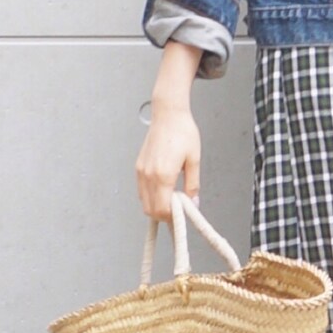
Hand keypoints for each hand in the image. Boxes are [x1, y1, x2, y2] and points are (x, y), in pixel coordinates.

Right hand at [135, 105, 201, 222]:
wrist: (168, 114)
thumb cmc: (182, 131)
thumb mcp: (194, 160)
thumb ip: (193, 185)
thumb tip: (193, 203)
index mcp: (163, 175)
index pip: (162, 209)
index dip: (171, 218)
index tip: (181, 216)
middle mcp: (149, 175)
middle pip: (150, 210)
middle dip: (164, 215)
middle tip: (178, 211)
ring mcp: (141, 171)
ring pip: (144, 202)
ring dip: (156, 206)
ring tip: (172, 199)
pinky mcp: (138, 167)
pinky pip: (142, 191)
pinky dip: (150, 197)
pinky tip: (163, 191)